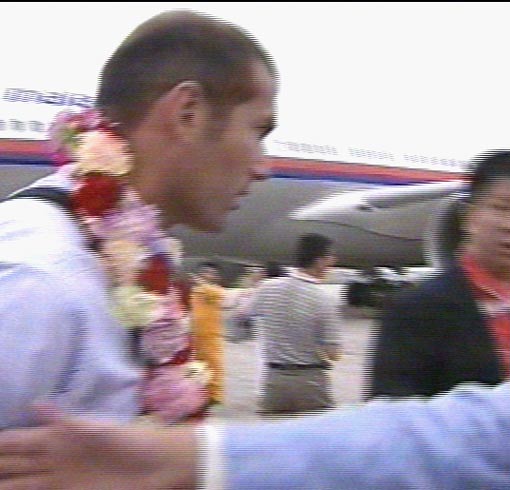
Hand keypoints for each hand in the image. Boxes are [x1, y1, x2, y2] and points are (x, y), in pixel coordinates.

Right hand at [0, 405, 197, 489]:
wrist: (157, 466)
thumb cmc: (129, 441)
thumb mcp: (98, 429)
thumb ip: (66, 421)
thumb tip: (35, 403)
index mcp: (60, 437)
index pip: (19, 441)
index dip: (1, 442)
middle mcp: (55, 459)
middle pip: (15, 464)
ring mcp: (61, 480)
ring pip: (21, 484)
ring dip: (5, 483)